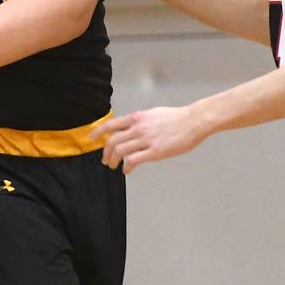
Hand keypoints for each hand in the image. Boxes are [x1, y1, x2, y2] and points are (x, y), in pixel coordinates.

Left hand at [91, 105, 205, 173]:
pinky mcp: (155, 151)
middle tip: (106, 160)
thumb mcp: (153, 114)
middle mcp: (138, 127)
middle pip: (112, 141)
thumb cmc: (177, 118)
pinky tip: (127, 170)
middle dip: (105, 152)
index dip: (98, 132)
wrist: (194, 121)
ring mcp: (146, 139)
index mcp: (138, 117)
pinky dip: (126, 167)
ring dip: (113, 161)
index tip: (91, 138)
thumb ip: (141, 121)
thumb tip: (132, 127)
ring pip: (119, 151)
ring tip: (114, 166)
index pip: (111, 125)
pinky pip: (133, 160)